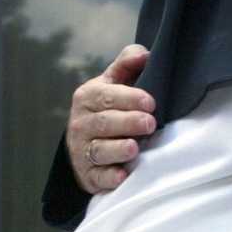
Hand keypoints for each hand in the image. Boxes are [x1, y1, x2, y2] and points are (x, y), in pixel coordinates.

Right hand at [67, 45, 156, 193]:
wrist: (85, 144)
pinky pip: (98, 176)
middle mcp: (81, 123)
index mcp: (87, 97)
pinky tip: (122, 176)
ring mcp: (82, 150)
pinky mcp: (88, 174)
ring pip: (99, 149)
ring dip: (117, 149)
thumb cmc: (107, 108)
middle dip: (128, 122)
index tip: (151, 102)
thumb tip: (144, 54)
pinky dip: (110, 177)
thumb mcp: (113, 83)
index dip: (129, 98)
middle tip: (150, 123)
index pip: (107, 96)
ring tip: (134, 148)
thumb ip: (126, 65)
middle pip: (104, 123)